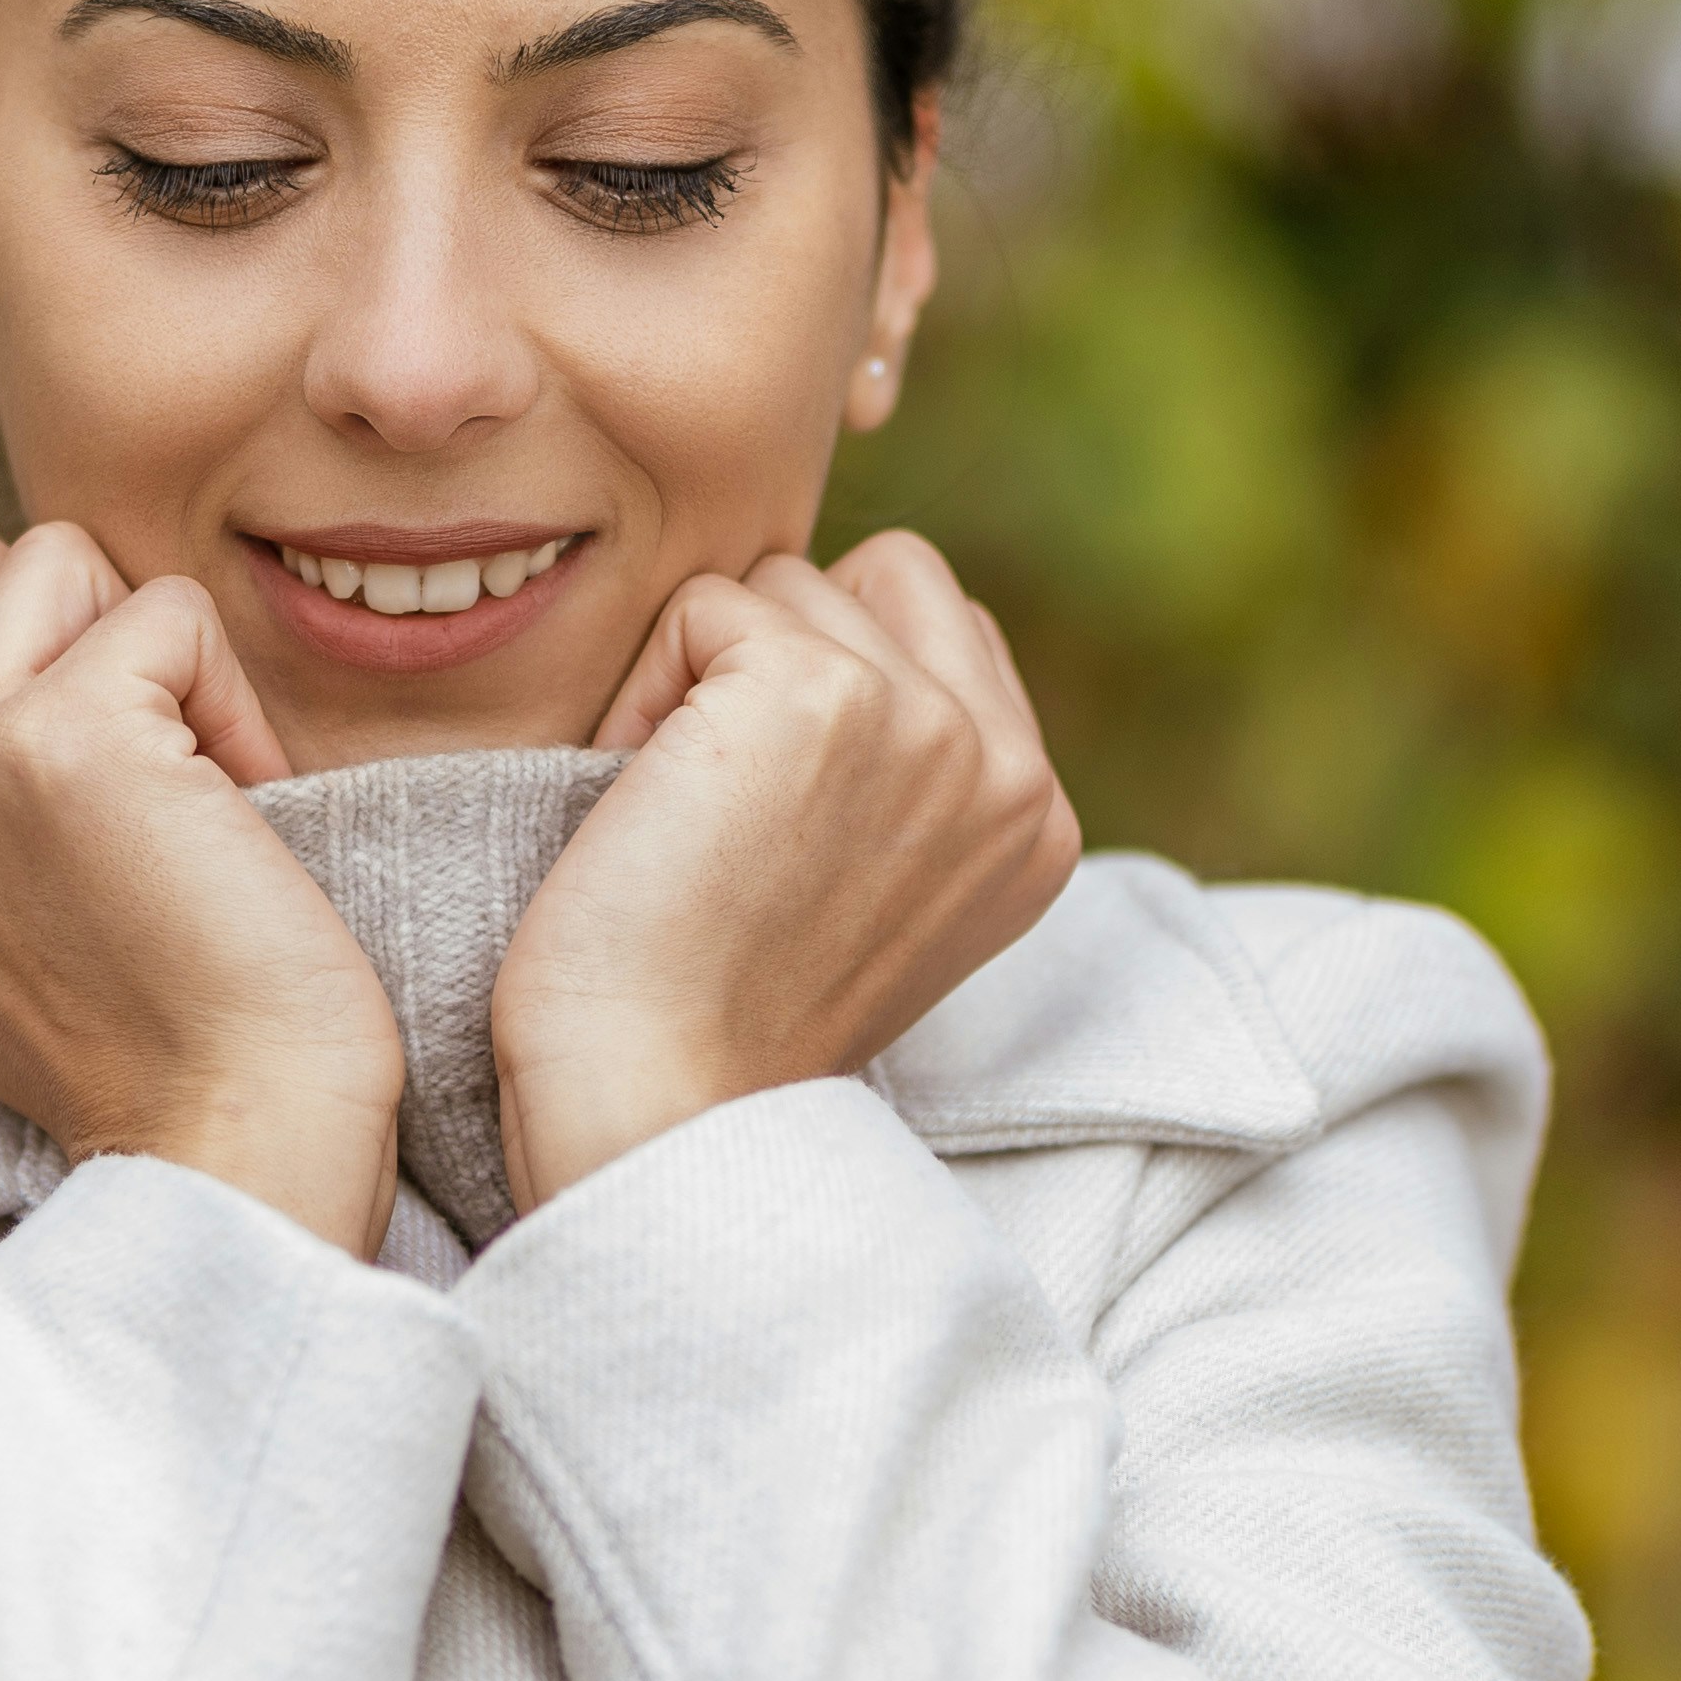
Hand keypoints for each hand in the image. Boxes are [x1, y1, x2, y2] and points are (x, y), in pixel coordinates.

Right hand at [0, 517, 406, 1252]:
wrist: (226, 1136)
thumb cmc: (145, 1037)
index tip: (77, 759)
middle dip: (65, 618)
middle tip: (139, 746)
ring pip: (56, 555)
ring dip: (150, 647)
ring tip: (192, 775)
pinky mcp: (58, 735)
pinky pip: (168, 609)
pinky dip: (230, 692)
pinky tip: (243, 803)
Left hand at [488, 530, 1081, 1211]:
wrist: (660, 1104)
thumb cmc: (722, 1020)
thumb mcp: (880, 893)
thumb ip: (909, 771)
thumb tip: (839, 623)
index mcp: (1038, 821)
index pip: (946, 630)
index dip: (834, 686)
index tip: (779, 824)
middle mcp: (1007, 767)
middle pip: (884, 576)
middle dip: (787, 646)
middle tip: (730, 794)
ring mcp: (924, 721)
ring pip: (786, 582)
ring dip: (703, 676)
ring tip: (684, 814)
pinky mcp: (817, 689)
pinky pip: (701, 605)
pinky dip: (643, 690)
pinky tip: (644, 807)